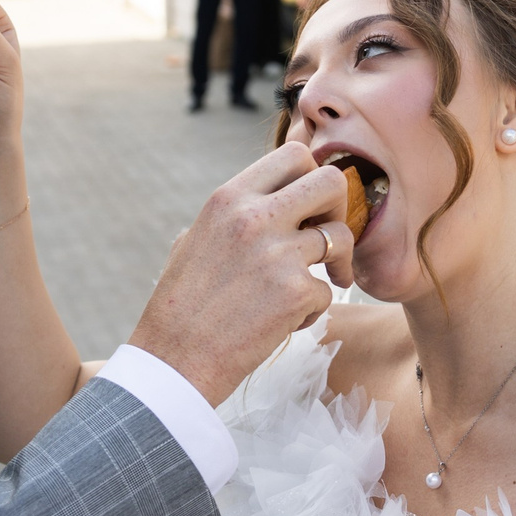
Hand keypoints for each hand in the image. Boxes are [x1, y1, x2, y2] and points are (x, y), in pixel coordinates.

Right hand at [127, 144, 355, 405]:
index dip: (311, 179)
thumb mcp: (197, 239)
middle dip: (340, 209)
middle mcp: (255, 216)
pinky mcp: (296, 292)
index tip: (307, 209)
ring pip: (341, 238)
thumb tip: (268, 198)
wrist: (174, 360)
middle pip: (331, 181)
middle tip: (328, 240)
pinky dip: (312, 310)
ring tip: (312, 289)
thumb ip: (235, 215)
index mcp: (229, 198)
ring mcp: (279, 253)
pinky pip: (327, 291)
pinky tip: (284, 323)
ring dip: (336, 265)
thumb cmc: (182, 305)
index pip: (294, 155)